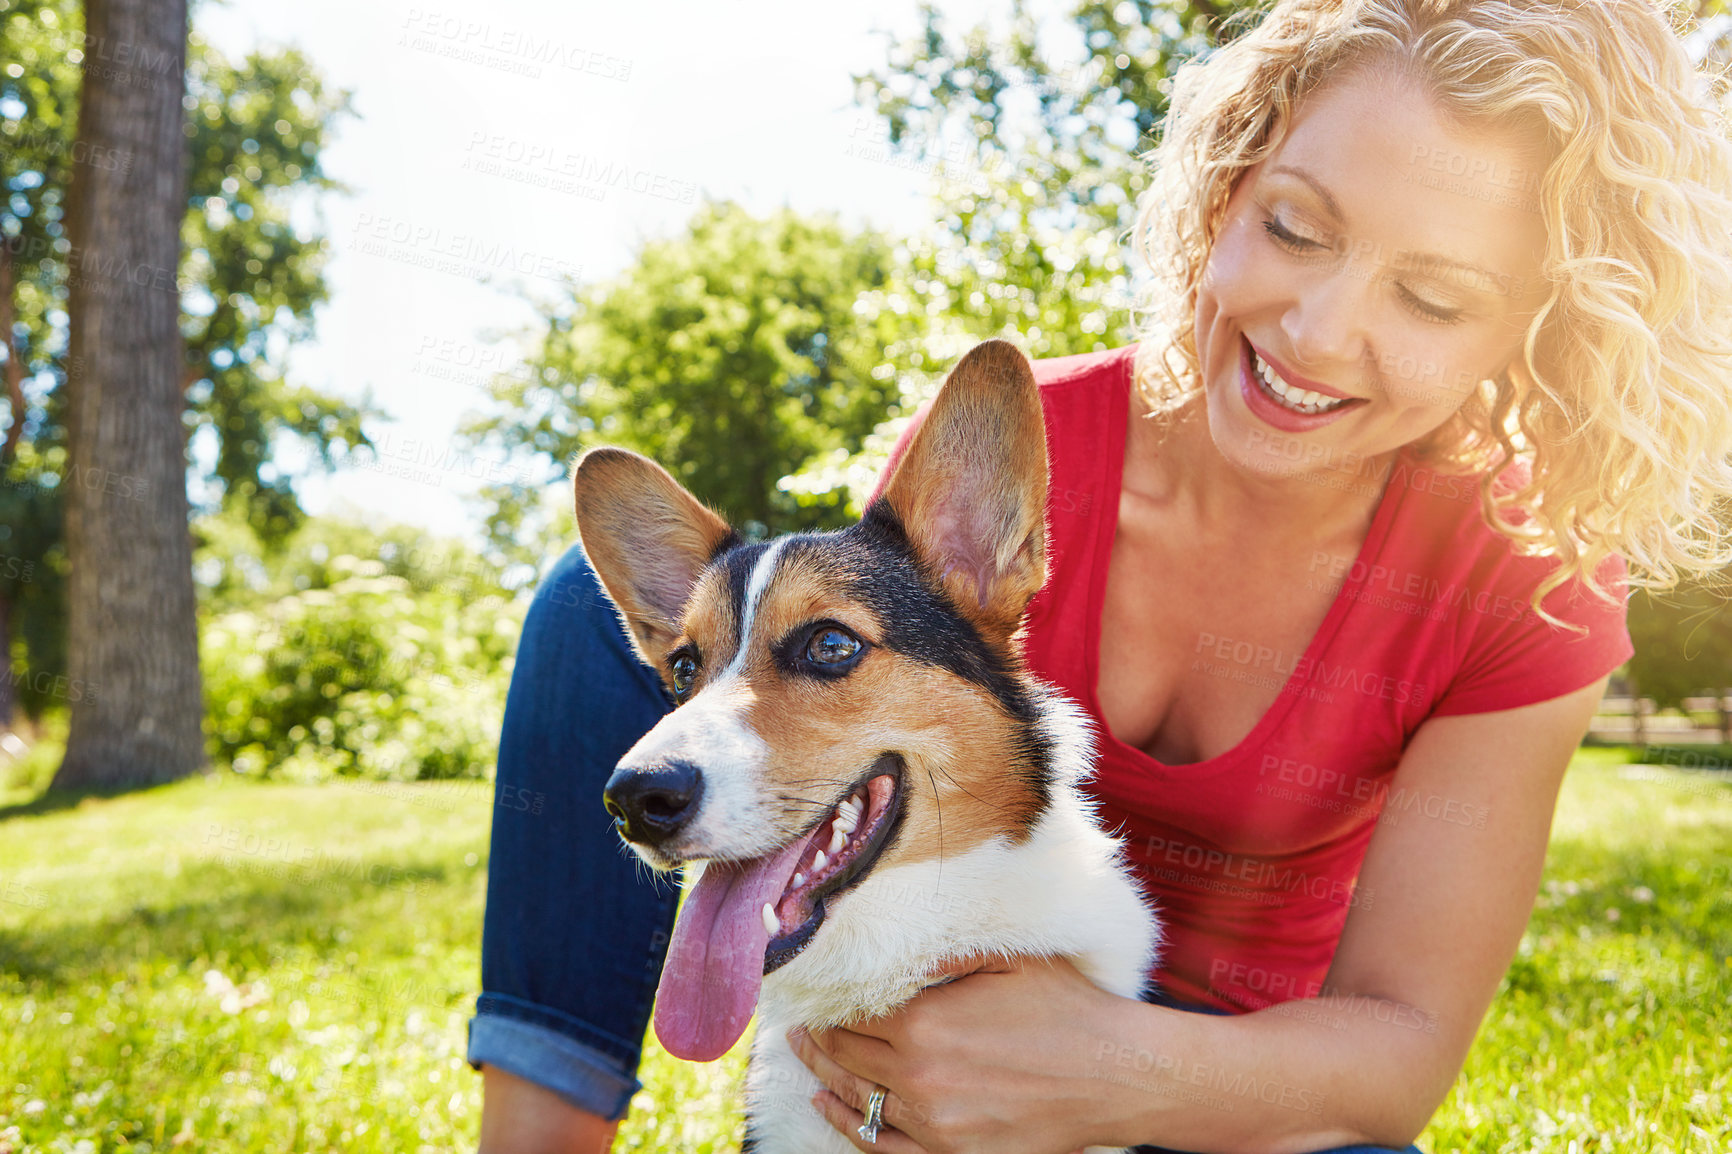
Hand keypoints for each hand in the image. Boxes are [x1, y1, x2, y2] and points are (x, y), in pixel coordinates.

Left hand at [786, 953, 1129, 1153]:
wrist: (1115, 1074)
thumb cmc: (1065, 1008)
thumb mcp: (1004, 960)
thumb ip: (942, 955)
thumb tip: (890, 946)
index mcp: (925, 1023)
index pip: (852, 1013)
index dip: (826, 1001)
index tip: (810, 991)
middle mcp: (919, 1076)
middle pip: (844, 1055)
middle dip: (815, 1036)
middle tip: (794, 1022)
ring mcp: (934, 1123)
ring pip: (857, 1098)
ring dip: (823, 1074)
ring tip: (805, 1054)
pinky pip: (881, 1145)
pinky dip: (848, 1127)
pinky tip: (829, 1106)